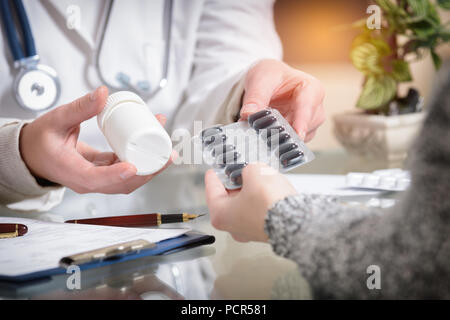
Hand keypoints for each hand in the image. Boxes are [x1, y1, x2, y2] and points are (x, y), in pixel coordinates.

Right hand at [19, 86, 175, 193]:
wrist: (34, 153)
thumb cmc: (42, 140)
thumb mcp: (57, 120)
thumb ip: (79, 107)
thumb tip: (103, 93)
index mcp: (73, 172)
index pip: (96, 179)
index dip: (116, 175)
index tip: (132, 167)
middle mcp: (89, 181)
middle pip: (123, 183)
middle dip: (148, 171)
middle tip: (167, 155)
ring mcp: (99, 179)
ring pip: (129, 179)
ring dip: (150, 166)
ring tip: (167, 150)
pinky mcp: (106, 173)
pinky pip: (127, 170)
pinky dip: (142, 159)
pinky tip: (152, 143)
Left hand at [205, 163, 296, 241]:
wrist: (296, 221)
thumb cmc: (270, 204)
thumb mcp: (255, 172)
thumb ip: (249, 168)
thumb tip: (252, 171)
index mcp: (220, 215)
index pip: (212, 190)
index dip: (214, 175)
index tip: (214, 170)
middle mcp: (233, 227)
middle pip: (228, 199)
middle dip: (234, 183)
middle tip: (238, 170)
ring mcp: (249, 231)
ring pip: (244, 206)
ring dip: (250, 191)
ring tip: (257, 178)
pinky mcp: (265, 230)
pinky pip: (259, 211)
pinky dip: (261, 200)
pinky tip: (268, 190)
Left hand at [241, 59, 325, 141]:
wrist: (268, 81)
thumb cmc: (271, 75)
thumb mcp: (260, 80)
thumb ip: (255, 97)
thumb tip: (248, 114)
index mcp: (311, 88)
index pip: (308, 106)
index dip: (302, 121)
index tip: (297, 134)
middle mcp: (314, 107)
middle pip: (305, 126)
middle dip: (286, 132)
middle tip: (266, 135)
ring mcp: (309, 123)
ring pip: (299, 138)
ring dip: (281, 139)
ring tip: (263, 135)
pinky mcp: (299, 133)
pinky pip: (292, 143)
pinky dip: (278, 142)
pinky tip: (266, 137)